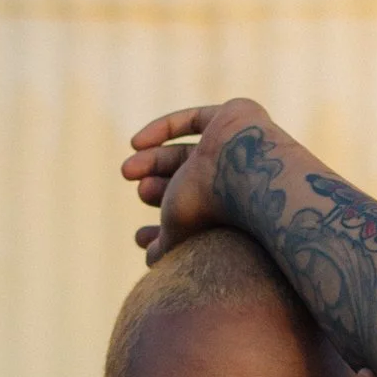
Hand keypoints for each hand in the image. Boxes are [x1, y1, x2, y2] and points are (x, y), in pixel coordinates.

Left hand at [121, 98, 277, 262]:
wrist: (249, 175)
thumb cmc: (214, 211)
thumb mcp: (180, 236)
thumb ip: (166, 249)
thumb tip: (151, 260)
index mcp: (230, 213)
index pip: (193, 221)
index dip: (164, 229)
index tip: (140, 238)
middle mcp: (235, 182)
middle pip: (189, 184)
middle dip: (158, 190)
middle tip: (140, 193)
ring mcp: (236, 148)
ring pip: (188, 153)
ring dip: (153, 162)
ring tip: (128, 172)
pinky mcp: (234, 117)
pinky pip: (194, 120)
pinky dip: (164, 129)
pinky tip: (136, 144)